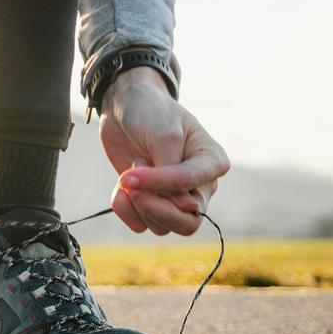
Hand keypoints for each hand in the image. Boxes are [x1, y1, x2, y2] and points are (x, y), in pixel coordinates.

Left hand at [99, 66, 229, 235]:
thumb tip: (180, 205)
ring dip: (136, 203)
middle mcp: (198, 186)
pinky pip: (140, 224)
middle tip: (129, 185)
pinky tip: (121, 187)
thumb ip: (170, 169)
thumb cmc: (151, 112)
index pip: (192, 187)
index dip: (161, 184)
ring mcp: (174, 198)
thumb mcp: (163, 133)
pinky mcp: (151, 203)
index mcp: (212, 163)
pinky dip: (125, 209)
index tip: (132, 172)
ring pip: (161, 226)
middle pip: (187, 223)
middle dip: (154, 209)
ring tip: (129, 172)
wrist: (125, 107)